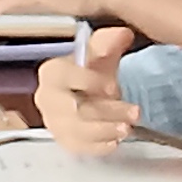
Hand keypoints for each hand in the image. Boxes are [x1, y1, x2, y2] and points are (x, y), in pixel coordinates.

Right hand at [32, 25, 136, 156]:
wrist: (87, 91)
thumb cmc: (92, 69)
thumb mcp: (102, 51)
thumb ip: (110, 41)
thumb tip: (122, 34)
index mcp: (51, 72)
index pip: (67, 77)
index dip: (90, 82)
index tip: (113, 86)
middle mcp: (46, 98)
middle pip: (74, 109)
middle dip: (107, 111)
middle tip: (135, 112)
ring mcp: (52, 122)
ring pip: (77, 131)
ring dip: (105, 131)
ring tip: (128, 128)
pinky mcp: (63, 139)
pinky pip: (77, 147)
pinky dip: (97, 147)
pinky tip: (115, 142)